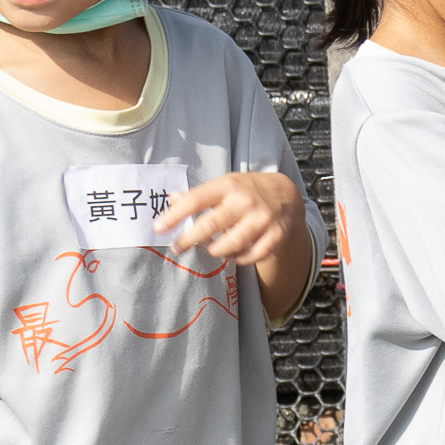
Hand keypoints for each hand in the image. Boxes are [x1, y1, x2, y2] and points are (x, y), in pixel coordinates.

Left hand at [163, 168, 309, 271]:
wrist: (287, 194)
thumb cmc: (248, 190)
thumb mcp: (224, 185)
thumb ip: (199, 194)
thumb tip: (171, 198)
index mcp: (228, 186)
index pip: (195, 200)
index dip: (175, 215)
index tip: (158, 228)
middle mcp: (245, 202)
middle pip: (210, 226)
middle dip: (188, 240)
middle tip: (177, 248)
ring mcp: (262, 219)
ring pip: (230, 245)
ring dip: (215, 251)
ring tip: (209, 248)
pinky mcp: (275, 236)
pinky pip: (251, 256)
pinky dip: (237, 259)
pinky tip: (232, 254)